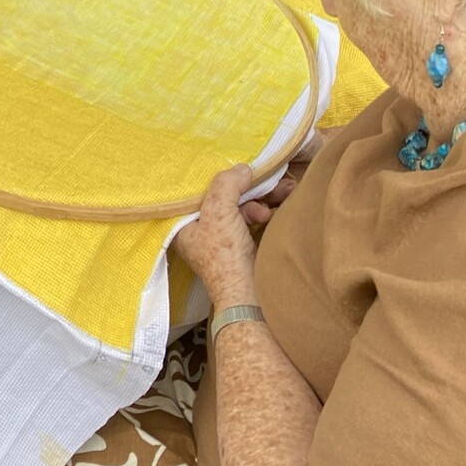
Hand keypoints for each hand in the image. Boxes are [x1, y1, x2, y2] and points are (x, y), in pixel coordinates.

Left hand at [174, 164, 259, 305]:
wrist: (251, 298)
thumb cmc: (226, 257)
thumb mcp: (219, 211)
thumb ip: (227, 183)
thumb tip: (242, 169)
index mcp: (185, 224)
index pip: (199, 189)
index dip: (218, 176)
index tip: (236, 167)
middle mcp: (200, 231)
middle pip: (223, 197)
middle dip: (247, 188)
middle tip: (268, 181)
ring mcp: (221, 240)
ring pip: (239, 206)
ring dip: (260, 198)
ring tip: (280, 194)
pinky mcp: (241, 247)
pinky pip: (250, 219)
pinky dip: (262, 212)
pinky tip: (271, 213)